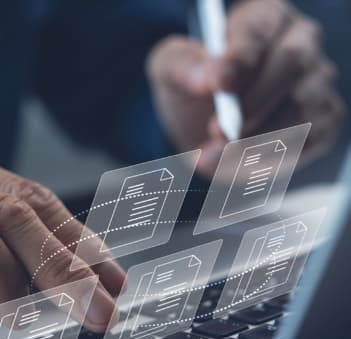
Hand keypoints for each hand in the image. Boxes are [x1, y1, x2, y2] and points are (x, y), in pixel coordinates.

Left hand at [147, 0, 345, 175]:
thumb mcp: (171, 70)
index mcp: (261, 20)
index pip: (257, 29)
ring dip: (256, 139)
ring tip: (217, 156)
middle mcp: (298, 44)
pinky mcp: (321, 120)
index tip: (220, 85)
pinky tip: (239, 165)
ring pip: (300, 108)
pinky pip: (306, 140)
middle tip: (219, 131)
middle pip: (291, 64)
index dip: (240, 57)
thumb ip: (181, 66)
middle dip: (251, 104)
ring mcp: (315, 83)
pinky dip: (269, 159)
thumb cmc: (192, 89)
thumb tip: (207, 78)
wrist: (203, 129)